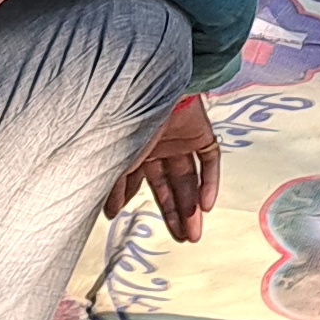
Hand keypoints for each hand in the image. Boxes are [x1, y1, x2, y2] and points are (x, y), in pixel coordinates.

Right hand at [109, 95, 220, 241]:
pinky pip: (209, 159)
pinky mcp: (201, 131)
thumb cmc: (127, 112)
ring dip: (192, 207)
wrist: (150, 80)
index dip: (134, 203)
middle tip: (181, 240)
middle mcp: (159, 145)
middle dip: (174, 214)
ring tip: (192, 234)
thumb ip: (114, 184)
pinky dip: (210, 182)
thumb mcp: (117, 156)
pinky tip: (207, 205)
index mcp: (136, 148)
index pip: (139, 182)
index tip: (129, 223)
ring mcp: (181, 138)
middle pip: (170, 186)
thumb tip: (109, 212)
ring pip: (189, 179)